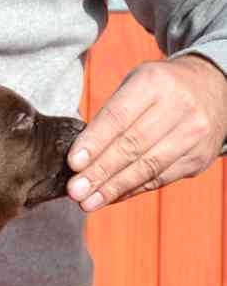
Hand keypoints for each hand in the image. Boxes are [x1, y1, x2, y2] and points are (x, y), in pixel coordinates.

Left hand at [67, 54, 226, 210]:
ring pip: (146, 167)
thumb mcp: (134, 86)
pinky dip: (131, 190)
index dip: (94, 143)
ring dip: (113, 188)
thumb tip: (79, 160)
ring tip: (87, 202)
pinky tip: (109, 198)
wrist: (212, 88)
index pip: (117, 118)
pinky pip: (159, 179)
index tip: (73, 164)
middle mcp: (179, 106)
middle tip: (74, 191)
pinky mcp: (199, 156)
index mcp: (153, 83)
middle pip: (132, 146)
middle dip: (99, 172)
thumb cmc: (158, 90)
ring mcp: (193, 133)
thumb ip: (108, 117)